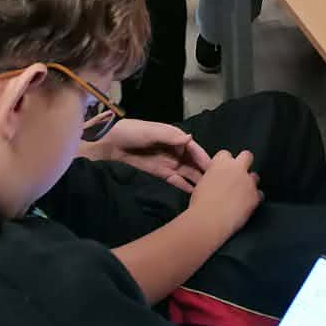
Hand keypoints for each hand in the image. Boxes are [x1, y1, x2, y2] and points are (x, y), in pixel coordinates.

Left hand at [90, 119, 209, 191]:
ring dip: (196, 179)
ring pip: (186, 171)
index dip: (202, 157)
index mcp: (173, 136)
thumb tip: (190, 139)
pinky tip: (193, 193)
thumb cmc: (131, 132)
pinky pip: (175, 180)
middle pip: (192, 161)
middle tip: (216, 184)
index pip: (192, 147)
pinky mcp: (159, 173)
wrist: (109, 144)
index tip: (214, 168)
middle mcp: (173, 149)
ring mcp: (166, 162)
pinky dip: (184, 185)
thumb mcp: (150, 131)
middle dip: (203, 170)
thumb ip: (170, 136)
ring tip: (208, 191)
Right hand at [187, 148, 261, 242]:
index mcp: (221, 162)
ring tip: (242, 194)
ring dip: (249, 183)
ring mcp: (248, 181)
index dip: (225, 163)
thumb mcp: (202, 182)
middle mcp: (237, 168)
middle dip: (244, 164)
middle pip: (247, 156)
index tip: (223, 171)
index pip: (226, 154)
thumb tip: (216, 179)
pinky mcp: (255, 196)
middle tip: (238, 176)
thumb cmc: (200, 203)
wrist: (209, 220)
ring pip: (255, 176)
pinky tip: (246, 206)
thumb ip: (213, 175)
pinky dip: (254, 199)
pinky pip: (260, 194)